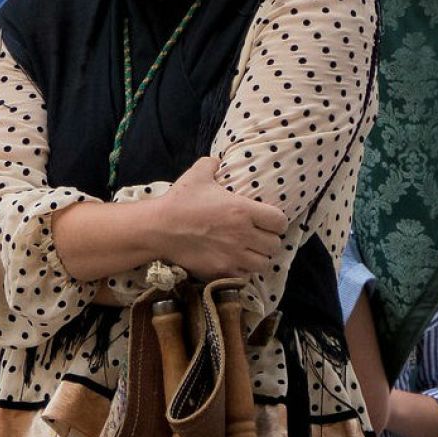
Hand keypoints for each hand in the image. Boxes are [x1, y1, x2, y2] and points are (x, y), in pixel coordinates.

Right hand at [155, 156, 287, 280]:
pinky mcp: (222, 270)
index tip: (268, 222)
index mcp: (243, 210)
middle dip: (268, 241)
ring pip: (263, 263)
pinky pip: (245, 276)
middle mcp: (243, 234)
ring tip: (248, 252)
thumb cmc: (179, 201)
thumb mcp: (196, 175)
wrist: (158, 228)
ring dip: (258, 257)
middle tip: (257, 237)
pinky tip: (234, 262)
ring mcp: (233, 255)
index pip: (280, 221)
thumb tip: (218, 161)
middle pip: (275, 245)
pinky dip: (243, 271)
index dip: (276, 222)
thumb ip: (212, 164)